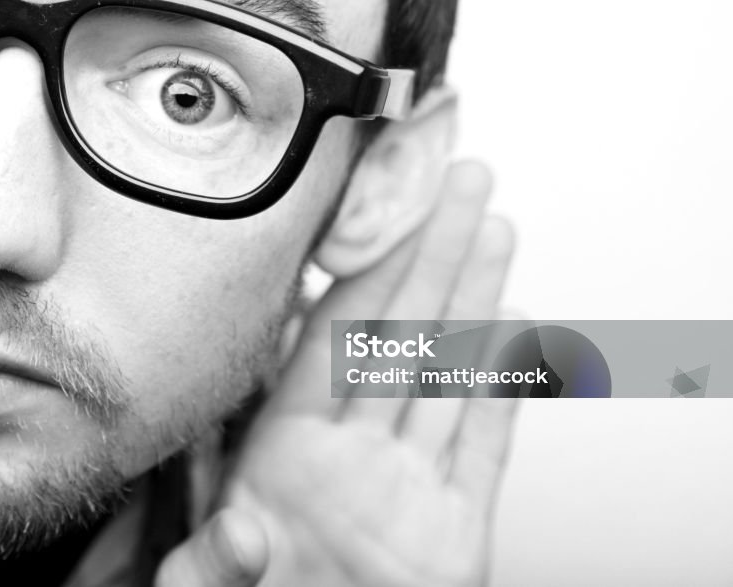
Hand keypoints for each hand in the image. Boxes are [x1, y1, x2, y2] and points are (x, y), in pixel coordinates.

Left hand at [157, 160, 517, 586]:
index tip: (387, 211)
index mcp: (284, 457)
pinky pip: (481, 449)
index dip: (366, 270)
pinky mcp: (452, 536)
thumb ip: (216, 567)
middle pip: (402, 334)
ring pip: (448, 374)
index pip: (334, 340)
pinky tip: (516, 336)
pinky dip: (502, 393)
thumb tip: (244, 534)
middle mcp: (349, 460)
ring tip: (496, 231)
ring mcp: (404, 491)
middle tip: (462, 184)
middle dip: (435, 253)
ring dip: (477, 300)